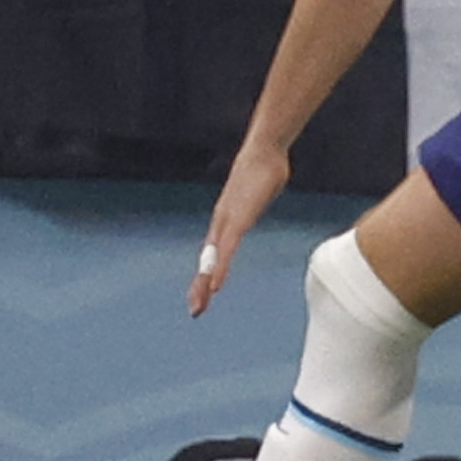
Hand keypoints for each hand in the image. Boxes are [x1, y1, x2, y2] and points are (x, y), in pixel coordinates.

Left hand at [188, 138, 288, 313]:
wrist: (264, 151)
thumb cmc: (264, 170)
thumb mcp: (259, 193)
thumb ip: (256, 201)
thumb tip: (263, 195)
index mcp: (227, 221)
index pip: (213, 253)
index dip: (206, 274)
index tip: (202, 295)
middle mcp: (222, 222)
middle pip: (208, 260)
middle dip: (201, 285)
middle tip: (196, 310)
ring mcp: (228, 221)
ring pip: (213, 258)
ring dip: (206, 282)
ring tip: (200, 303)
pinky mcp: (238, 219)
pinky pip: (226, 250)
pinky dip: (219, 268)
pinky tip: (217, 285)